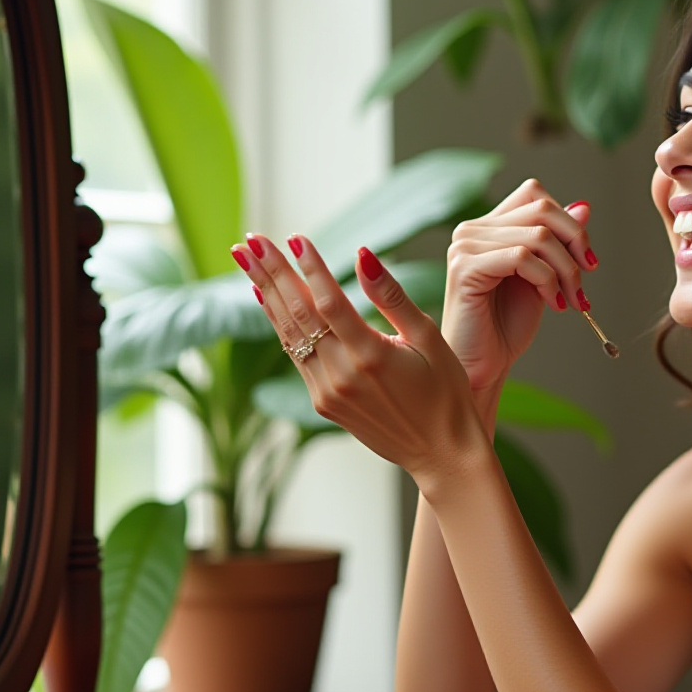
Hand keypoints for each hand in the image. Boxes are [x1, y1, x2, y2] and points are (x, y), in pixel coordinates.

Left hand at [235, 233, 489, 485]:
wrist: (441, 454)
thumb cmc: (445, 392)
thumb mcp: (429, 339)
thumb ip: (392, 297)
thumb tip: (362, 256)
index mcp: (372, 356)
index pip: (329, 302)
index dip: (309, 267)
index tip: (294, 237)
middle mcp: (343, 375)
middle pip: (298, 314)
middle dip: (272, 273)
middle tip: (250, 241)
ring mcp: (328, 392)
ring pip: (289, 335)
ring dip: (266, 294)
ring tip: (246, 261)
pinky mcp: (323, 404)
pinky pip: (295, 356)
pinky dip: (280, 324)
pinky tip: (267, 299)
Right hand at [441, 179, 598, 394]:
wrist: (484, 365)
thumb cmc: (507, 326)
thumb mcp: (543, 277)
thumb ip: (558, 242)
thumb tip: (583, 207)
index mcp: (488, 227)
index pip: (534, 193)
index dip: (568, 222)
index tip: (587, 260)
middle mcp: (472, 230)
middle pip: (541, 209)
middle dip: (575, 243)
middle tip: (587, 278)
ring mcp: (465, 246)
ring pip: (537, 236)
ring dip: (566, 270)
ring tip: (572, 300)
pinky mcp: (465, 267)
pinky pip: (521, 258)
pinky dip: (547, 280)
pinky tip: (553, 305)